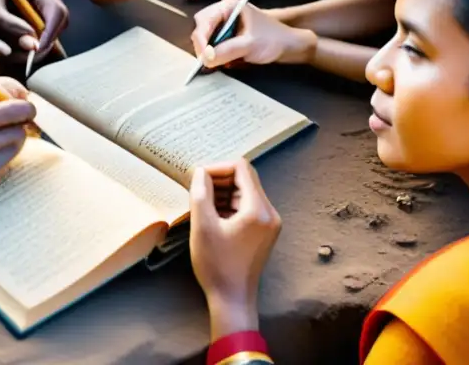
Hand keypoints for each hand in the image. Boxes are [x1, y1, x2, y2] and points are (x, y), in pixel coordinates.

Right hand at [189, 160, 279, 333]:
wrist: (233, 300)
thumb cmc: (217, 265)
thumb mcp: (202, 227)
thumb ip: (201, 194)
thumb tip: (200, 172)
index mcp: (258, 209)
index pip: (241, 168)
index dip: (217, 167)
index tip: (198, 178)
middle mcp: (270, 212)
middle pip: (245, 178)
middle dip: (220, 179)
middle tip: (198, 189)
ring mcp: (269, 223)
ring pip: (246, 192)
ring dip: (224, 192)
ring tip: (202, 203)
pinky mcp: (264, 232)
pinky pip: (248, 207)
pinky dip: (230, 205)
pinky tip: (213, 215)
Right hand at [191, 0, 316, 67]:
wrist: (291, 48)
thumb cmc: (274, 40)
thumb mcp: (250, 45)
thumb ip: (227, 50)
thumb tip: (206, 59)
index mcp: (229, 7)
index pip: (204, 19)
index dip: (201, 37)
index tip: (204, 55)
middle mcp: (225, 14)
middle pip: (202, 28)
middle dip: (202, 45)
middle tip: (206, 62)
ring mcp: (226, 27)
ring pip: (206, 39)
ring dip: (208, 52)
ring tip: (214, 64)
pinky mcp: (228, 39)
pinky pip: (213, 47)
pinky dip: (214, 56)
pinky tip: (221, 63)